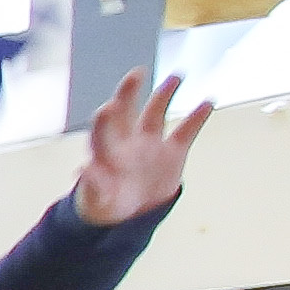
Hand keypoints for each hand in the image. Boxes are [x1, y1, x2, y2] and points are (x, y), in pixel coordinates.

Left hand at [72, 67, 210, 222]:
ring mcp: (150, 145)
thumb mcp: (97, 198)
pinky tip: (208, 102)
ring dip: (165, 94)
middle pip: (126, 111)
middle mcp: (126, 142)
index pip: (103, 130)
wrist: (127, 215)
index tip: (109, 107)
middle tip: (136, 74)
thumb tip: (82, 168)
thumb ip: (92, 184)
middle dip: (129, 92)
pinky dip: (197, 118)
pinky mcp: (172, 153)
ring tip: (176, 76)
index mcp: (105, 152)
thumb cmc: (103, 203)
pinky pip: (186, 132)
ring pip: (157, 113)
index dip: (105, 119)